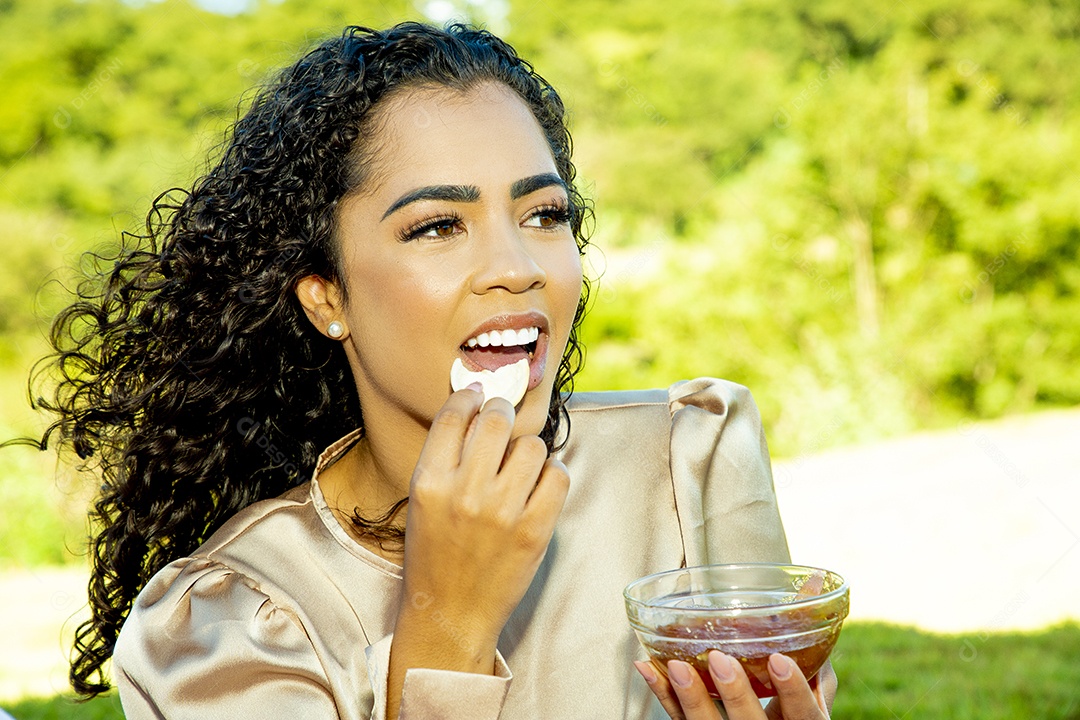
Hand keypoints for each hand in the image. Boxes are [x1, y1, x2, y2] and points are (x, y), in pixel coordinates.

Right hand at [396, 385, 570, 656]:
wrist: (451, 612)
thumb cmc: (435, 553)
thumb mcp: (424, 501)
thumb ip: (445, 458)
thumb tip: (477, 407)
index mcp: (430, 482)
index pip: (454, 416)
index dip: (470, 397)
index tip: (478, 395)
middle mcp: (465, 493)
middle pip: (496, 421)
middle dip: (502, 413)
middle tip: (503, 419)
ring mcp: (502, 513)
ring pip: (532, 446)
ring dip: (528, 449)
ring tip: (520, 464)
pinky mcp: (535, 532)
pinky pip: (558, 477)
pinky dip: (553, 474)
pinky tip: (540, 483)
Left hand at [634, 653, 836, 719]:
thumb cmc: (792, 717)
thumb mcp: (811, 695)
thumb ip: (814, 654)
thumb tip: (815, 589)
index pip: (802, 715)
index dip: (793, 690)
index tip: (779, 660)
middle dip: (735, 694)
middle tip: (720, 660)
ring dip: (689, 697)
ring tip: (676, 666)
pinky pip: (677, 718)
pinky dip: (661, 692)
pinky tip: (647, 667)